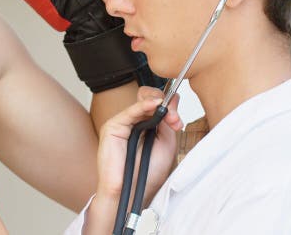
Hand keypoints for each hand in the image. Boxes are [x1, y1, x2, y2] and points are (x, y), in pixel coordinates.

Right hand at [84, 87, 181, 232]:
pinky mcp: (112, 127)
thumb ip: (168, 123)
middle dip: (166, 103)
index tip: (178, 121)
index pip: (159, 104)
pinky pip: (129, 112)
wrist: (132, 192)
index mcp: (148, 125)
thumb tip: (172, 102)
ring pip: (141, 101)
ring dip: (159, 104)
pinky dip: (142, 106)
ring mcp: (123, 123)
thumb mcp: (166, 145)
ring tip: (170, 117)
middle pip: (150, 98)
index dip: (171, 107)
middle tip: (175, 119)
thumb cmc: (147, 174)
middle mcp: (135, 121)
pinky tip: (154, 105)